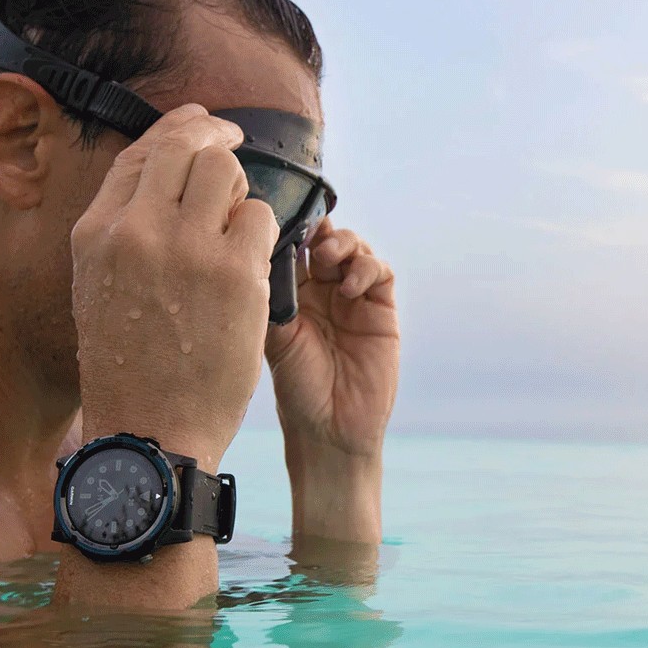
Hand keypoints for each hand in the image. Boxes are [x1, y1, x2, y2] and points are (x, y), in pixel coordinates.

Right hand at [71, 104, 279, 472]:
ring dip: (240, 192)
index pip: (142, 153)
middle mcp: (136, 230)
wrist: (153, 431)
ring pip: (228, 171)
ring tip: (237, 229)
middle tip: (235, 150)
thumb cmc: (129, 371)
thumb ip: (125, 232)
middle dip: (217, 144)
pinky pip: (262, 217)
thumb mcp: (101, 291)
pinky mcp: (235, 273)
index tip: (203, 124)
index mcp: (96, 234)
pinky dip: (262, 234)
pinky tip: (251, 264)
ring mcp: (187, 248)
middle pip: (187, 147)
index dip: (179, 130)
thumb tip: (168, 179)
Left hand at [265, 219, 399, 459]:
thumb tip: (266, 248)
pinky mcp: (381, 311)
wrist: (330, 428)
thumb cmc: (296, 388)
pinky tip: (350, 287)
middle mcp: (322, 292)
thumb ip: (275, 295)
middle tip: (310, 235)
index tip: (282, 219)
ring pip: (354, 249)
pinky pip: (380, 273)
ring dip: (343, 244)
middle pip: (324, 239)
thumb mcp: (275, 338)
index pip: (293, 247)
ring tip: (330, 259)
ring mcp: (353, 299)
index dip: (291, 229)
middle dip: (319, 229)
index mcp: (292, 294)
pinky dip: (367, 268)